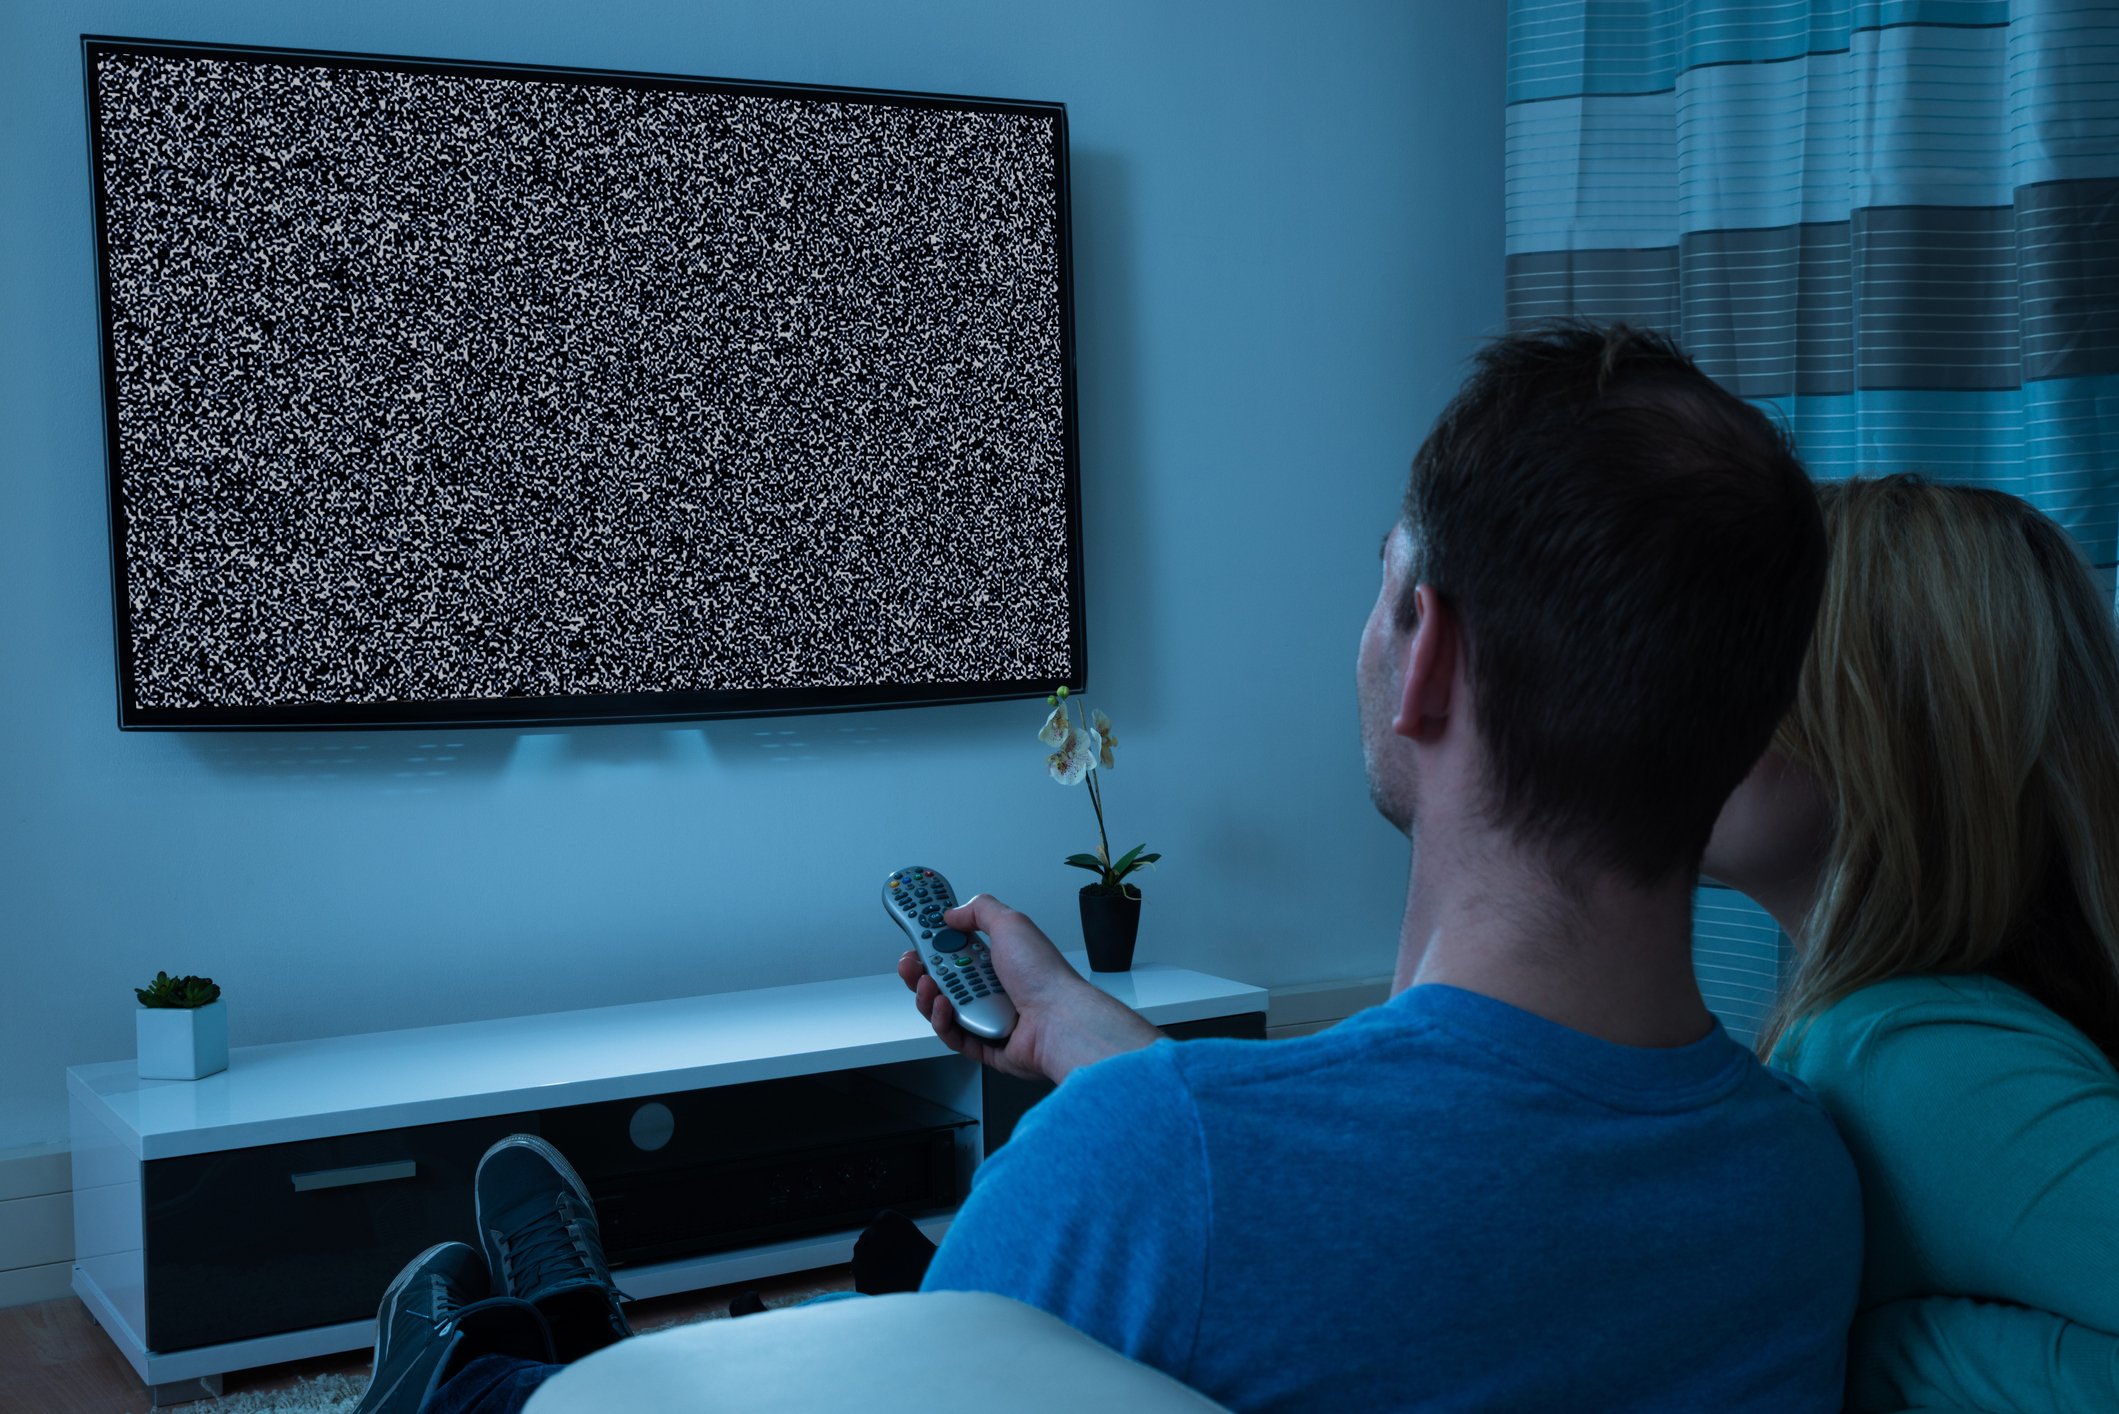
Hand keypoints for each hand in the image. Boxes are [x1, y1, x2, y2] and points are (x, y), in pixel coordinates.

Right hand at [896, 893, 1160, 1083]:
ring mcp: (988, 1017)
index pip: (956, 948)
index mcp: (999, 959)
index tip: (916, 935)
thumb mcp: (1010, 923)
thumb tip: (953, 912)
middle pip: (943, 979)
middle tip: (912, 962)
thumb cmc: (1044, 976)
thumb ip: (980, 911)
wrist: (1058, 1020)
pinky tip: (943, 1007)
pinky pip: (953, 1035)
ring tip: (929, 985)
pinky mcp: (985, 1045)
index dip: (933, 942)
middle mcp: (993, 987)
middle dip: (921, 969)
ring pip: (942, 1008)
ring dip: (928, 994)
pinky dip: (942, 1021)